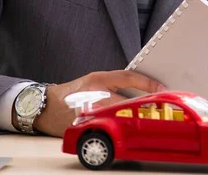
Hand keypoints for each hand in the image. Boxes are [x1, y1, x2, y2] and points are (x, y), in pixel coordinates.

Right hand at [27, 70, 164, 136]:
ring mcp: (89, 111)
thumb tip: (143, 89)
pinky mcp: (84, 127)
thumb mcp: (95, 80)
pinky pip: (106, 128)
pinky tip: (127, 130)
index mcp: (98, 79)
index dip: (147, 83)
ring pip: (118, 115)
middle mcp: (94, 93)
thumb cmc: (73, 92)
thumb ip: (115, 84)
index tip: (162, 88)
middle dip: (144, 105)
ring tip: (147, 119)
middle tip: (159, 108)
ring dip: (133, 118)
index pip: (128, 77)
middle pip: (126, 99)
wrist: (44, 107)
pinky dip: (118, 128)